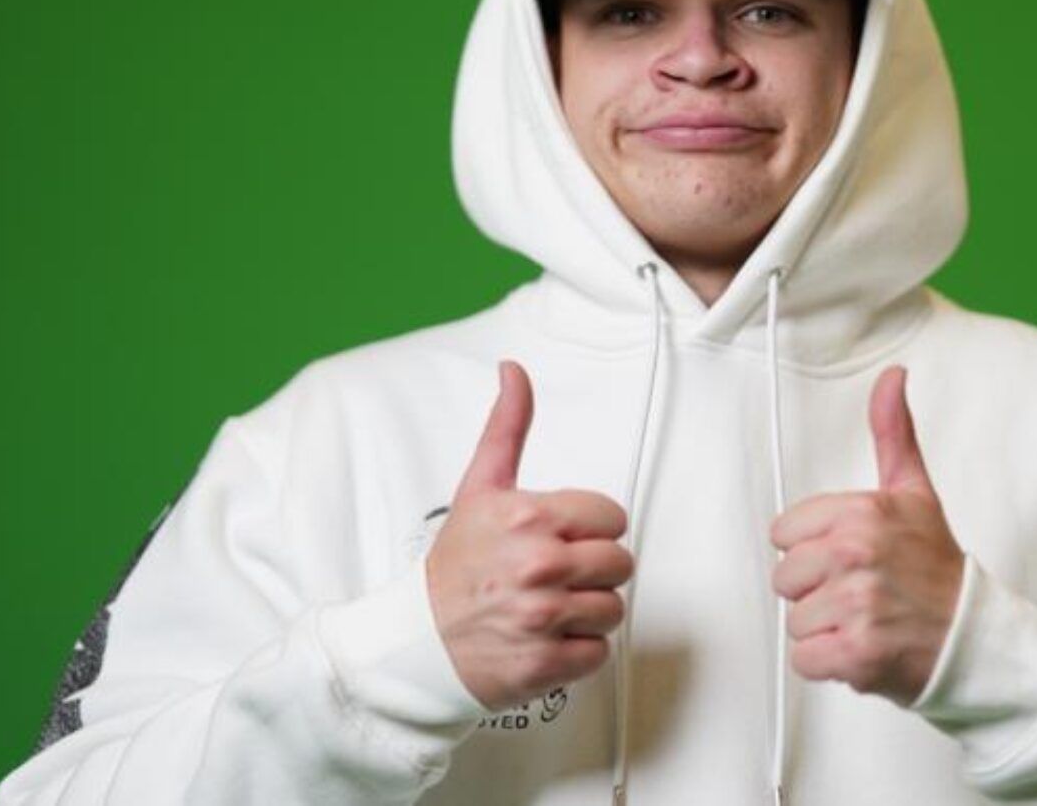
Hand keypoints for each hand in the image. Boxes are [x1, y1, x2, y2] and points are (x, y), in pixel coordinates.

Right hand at [425, 360, 633, 710]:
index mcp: (530, 518)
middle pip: (619, 563)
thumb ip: (507, 426)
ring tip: (547, 607)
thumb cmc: (454, 566)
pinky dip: (577, 650)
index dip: (588, 528)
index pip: (612, 517)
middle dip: (591, 569)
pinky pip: (599, 651)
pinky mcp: (546, 664)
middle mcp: (539, 567)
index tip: (559, 537)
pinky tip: (546, 637)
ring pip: (613, 608)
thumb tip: (514, 371)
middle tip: (553, 575)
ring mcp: (543, 618)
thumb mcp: (479, 487)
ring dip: (586, 611)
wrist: (417, 642)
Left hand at [770, 366, 964, 704]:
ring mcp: (856, 605)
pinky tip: (863, 648)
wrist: (976, 638)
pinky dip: (830, 664)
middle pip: (785, 578)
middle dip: (817, 592)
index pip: (784, 534)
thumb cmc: (938, 571)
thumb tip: (893, 376)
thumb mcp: (915, 493)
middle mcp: (855, 554)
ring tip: (866, 621)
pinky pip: (805, 659)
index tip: (850, 558)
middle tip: (861, 593)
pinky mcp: (856, 653)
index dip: (814, 550)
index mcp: (860, 513)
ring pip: (795, 621)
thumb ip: (893, 432)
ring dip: (826, 629)